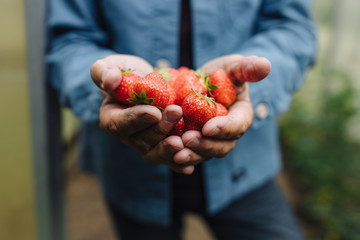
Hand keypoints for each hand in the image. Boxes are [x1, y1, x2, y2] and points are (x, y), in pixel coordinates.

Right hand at [90, 54, 194, 173]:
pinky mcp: (161, 146)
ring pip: (154, 153)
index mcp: (111, 119)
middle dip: (160, 128)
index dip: (137, 119)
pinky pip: (168, 159)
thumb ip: (104, 71)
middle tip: (177, 112)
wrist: (144, 83)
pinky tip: (190, 166)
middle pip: (141, 140)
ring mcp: (145, 144)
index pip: (121, 123)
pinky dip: (178, 164)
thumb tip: (110, 80)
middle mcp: (127, 137)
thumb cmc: (125, 73)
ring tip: (182, 142)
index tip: (154, 112)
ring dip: (168, 150)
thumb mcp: (111, 65)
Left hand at [173, 54, 270, 164]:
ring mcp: (210, 141)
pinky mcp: (194, 144)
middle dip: (205, 145)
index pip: (237, 125)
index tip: (209, 127)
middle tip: (188, 139)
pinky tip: (170, 157)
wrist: (199, 84)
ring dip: (191, 155)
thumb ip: (247, 68)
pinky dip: (180, 158)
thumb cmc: (220, 74)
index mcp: (240, 116)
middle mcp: (227, 134)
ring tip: (177, 153)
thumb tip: (265, 65)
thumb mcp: (233, 67)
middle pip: (221, 146)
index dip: (225, 128)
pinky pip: (189, 154)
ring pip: (204, 154)